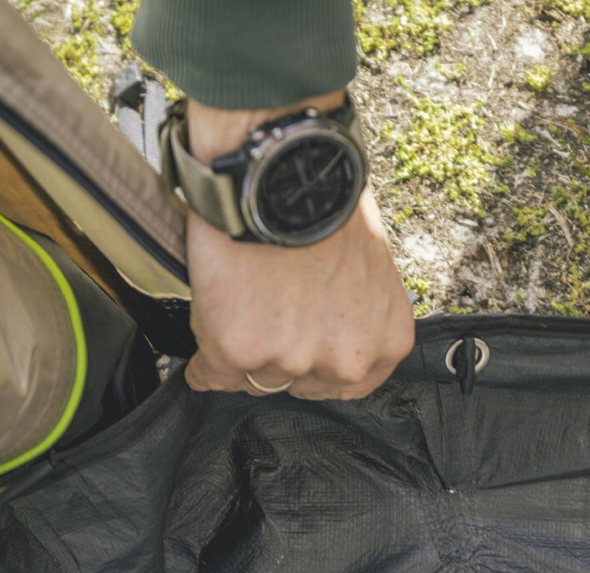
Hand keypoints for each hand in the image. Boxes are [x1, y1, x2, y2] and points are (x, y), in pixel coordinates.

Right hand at [181, 92, 414, 399]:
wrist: (280, 172)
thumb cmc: (324, 200)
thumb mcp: (367, 267)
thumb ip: (352, 311)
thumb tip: (322, 322)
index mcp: (386, 340)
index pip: (348, 384)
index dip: (317, 364)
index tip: (298, 349)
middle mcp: (345, 360)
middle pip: (298, 383)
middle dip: (280, 355)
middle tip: (264, 313)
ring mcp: (292, 359)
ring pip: (254, 377)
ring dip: (242, 350)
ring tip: (238, 304)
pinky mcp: (240, 350)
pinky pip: (212, 375)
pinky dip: (203, 363)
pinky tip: (204, 341)